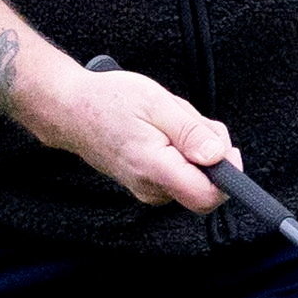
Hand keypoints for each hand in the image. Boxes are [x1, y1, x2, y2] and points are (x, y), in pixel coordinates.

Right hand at [18, 53, 236, 209]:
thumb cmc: (109, 101)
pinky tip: (162, 130)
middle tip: (189, 121)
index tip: (224, 148)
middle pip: (206, 184)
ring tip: (168, 121)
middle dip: (210, 152)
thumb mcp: (157, 103)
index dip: (228, 176)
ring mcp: (147, 189)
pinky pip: (179, 171)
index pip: (207, 197)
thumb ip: (190, 132)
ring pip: (194, 175)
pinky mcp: (146, 183)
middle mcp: (151, 188)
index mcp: (155, 169)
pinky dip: (181, 150)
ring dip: (193, 146)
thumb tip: (218, 157)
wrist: (69, 109)